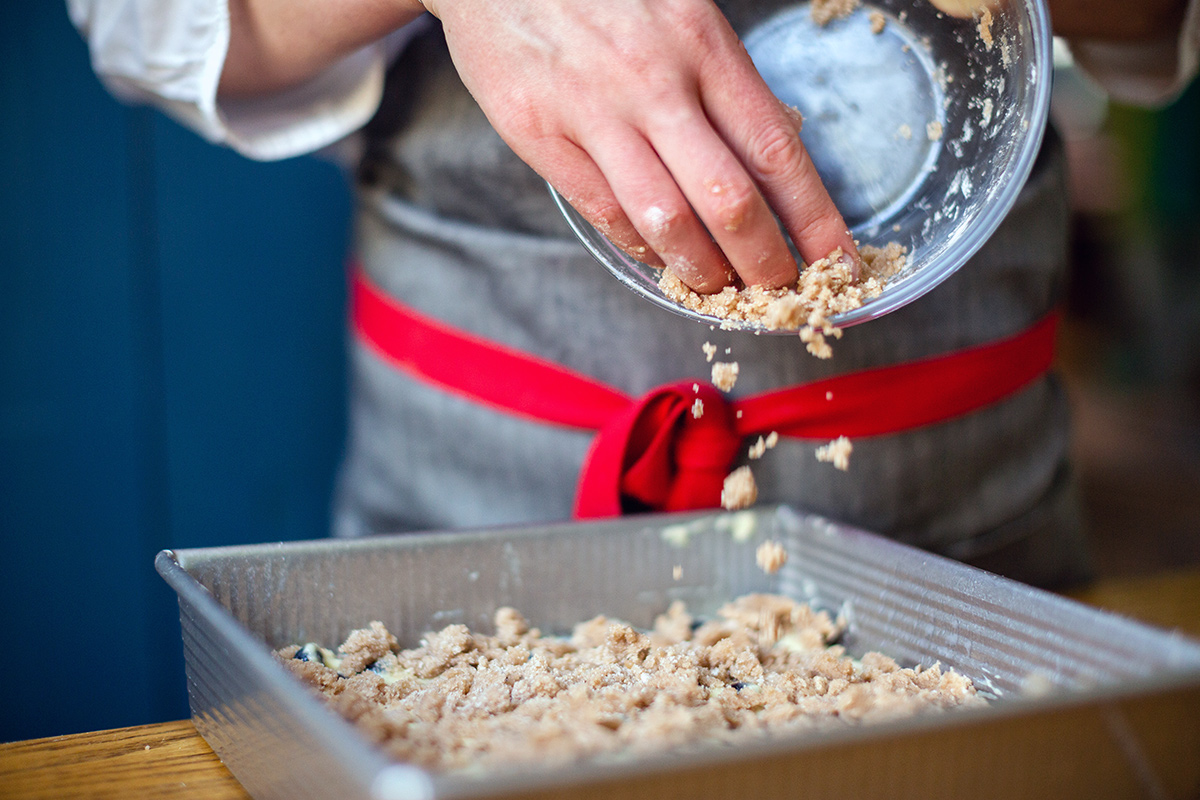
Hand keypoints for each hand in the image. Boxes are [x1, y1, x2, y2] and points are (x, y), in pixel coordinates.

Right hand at [423, 0, 858, 291]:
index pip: (776, 151)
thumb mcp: (680, 8)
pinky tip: (658, 255)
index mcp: (701, 42)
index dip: (814, 219)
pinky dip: (640, 246)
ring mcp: (592, 111)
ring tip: (719, 286)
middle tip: (781, 290)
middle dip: (765, 262)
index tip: (838, 263)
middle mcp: (652, 80)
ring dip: (702, 269)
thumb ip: (720, 79)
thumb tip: (769, 158)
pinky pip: (604, 213)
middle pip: (729, 200)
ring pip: (665, 221)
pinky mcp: (539, 134)